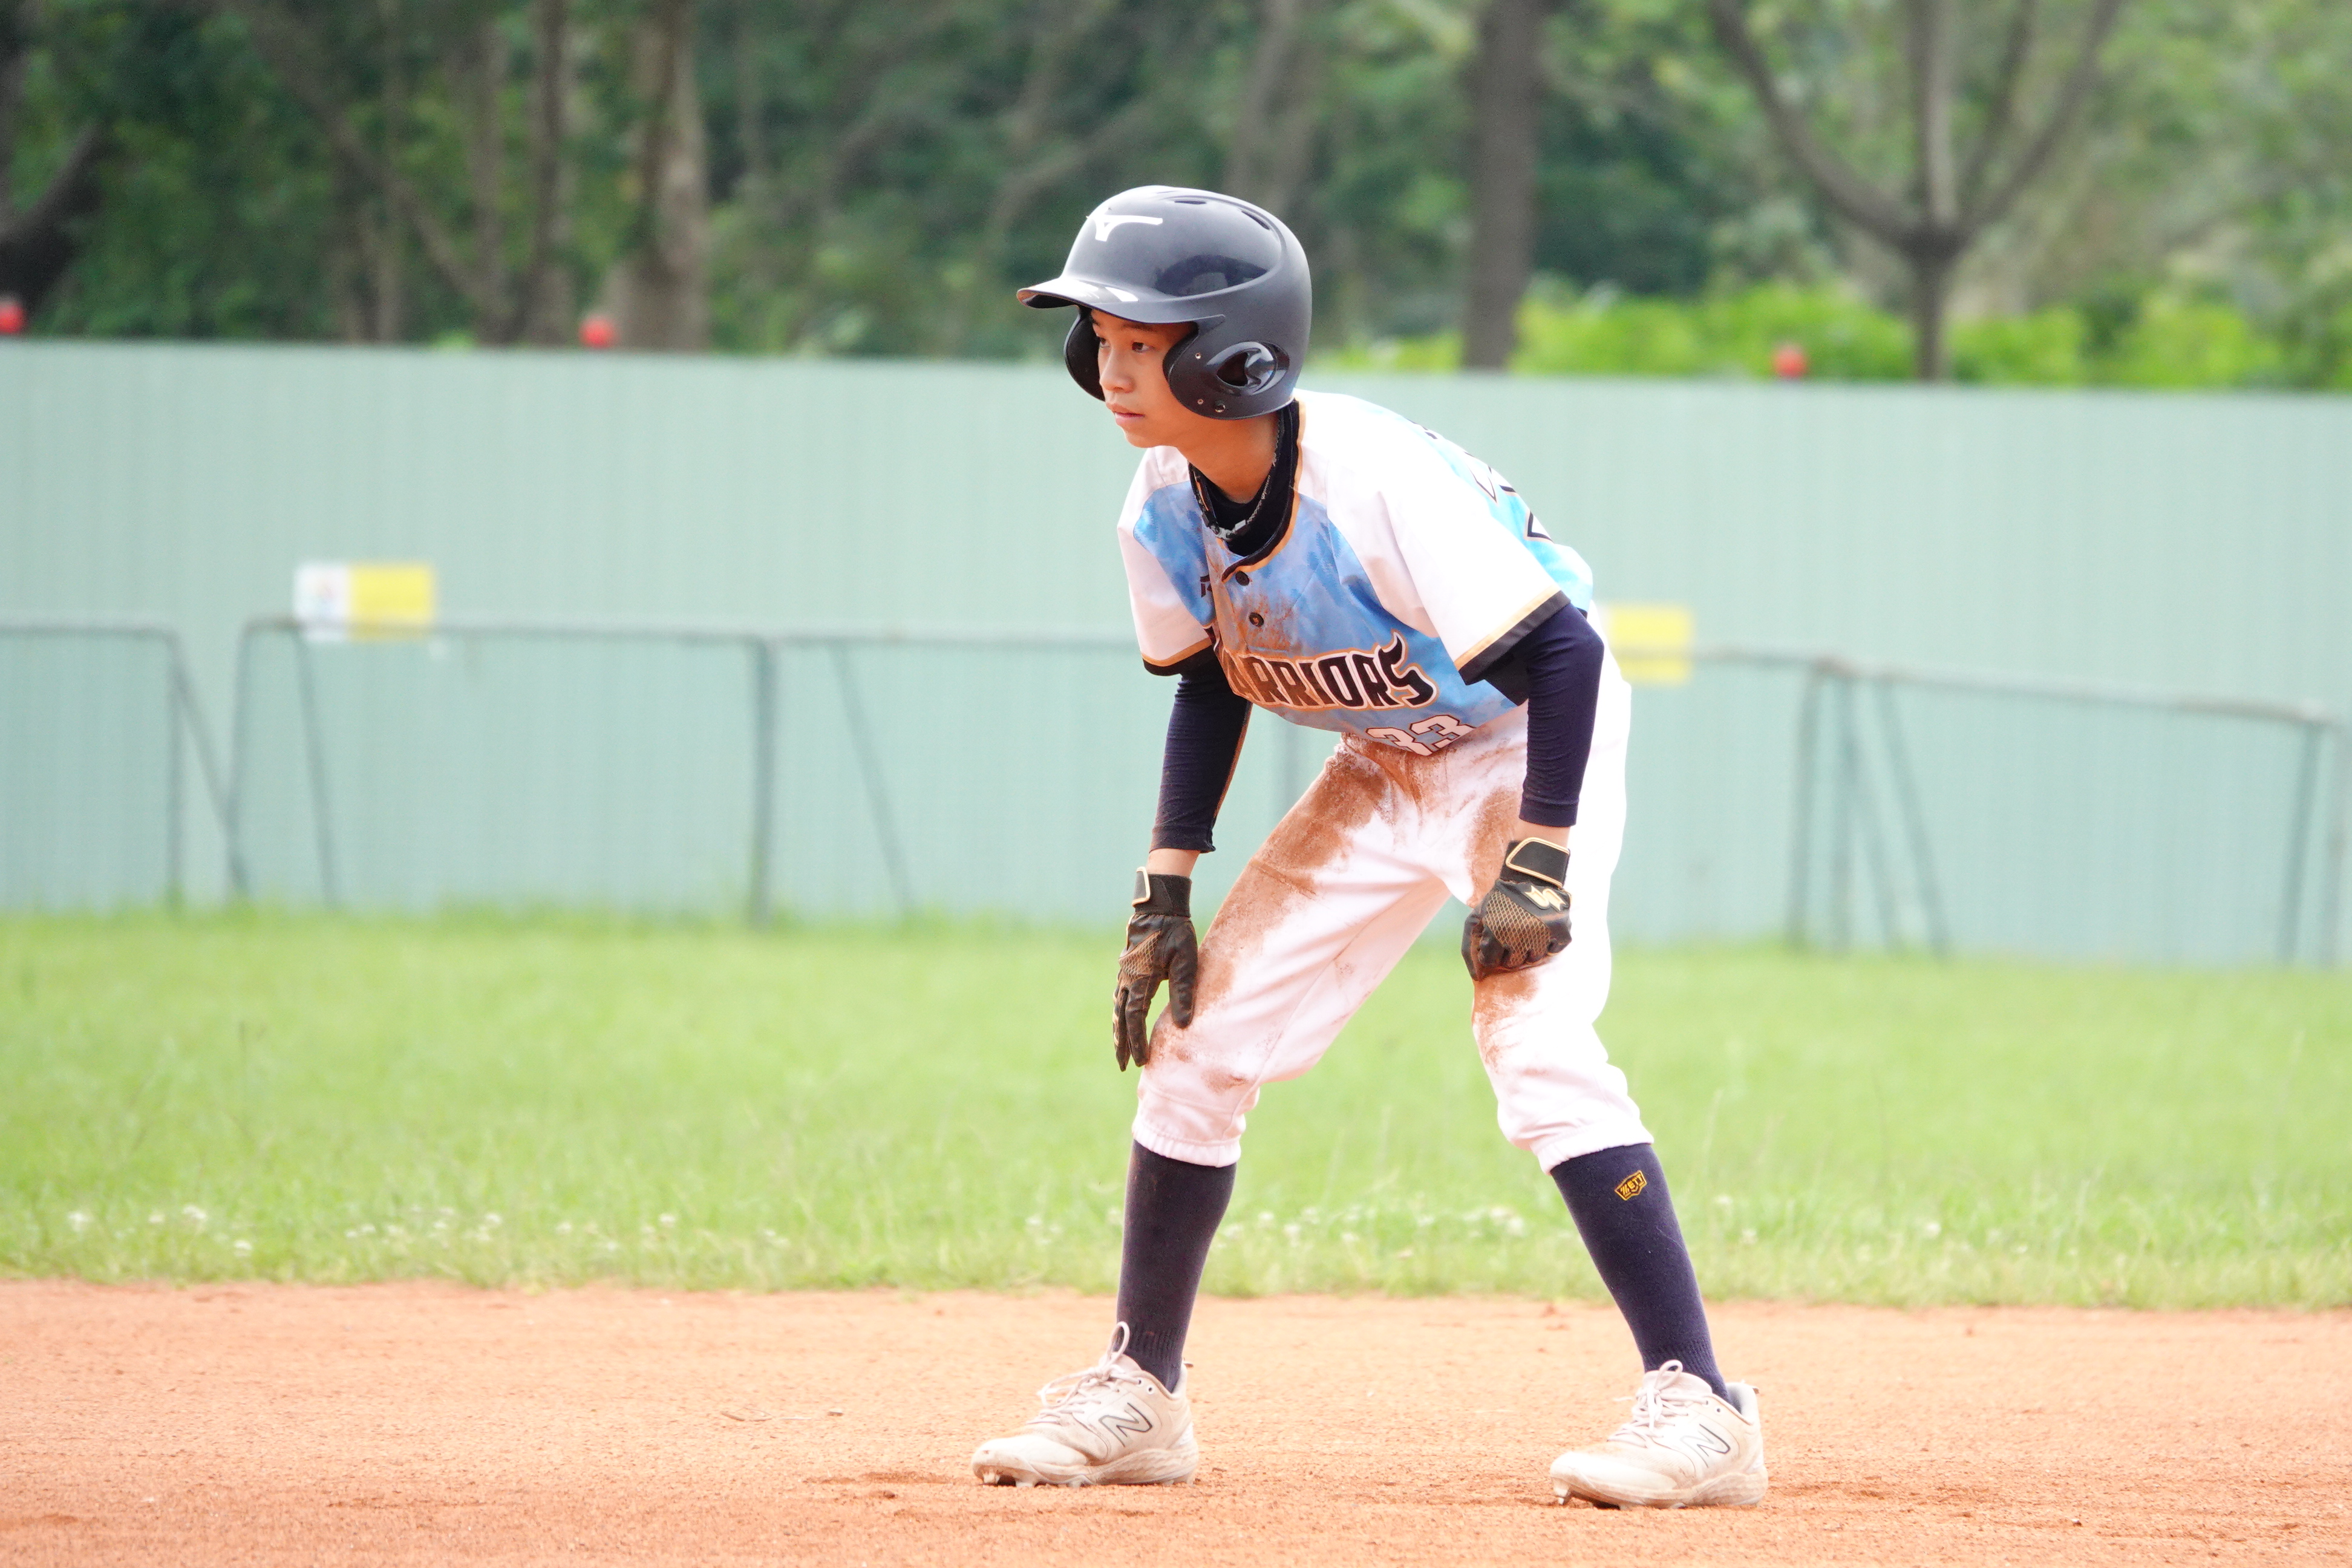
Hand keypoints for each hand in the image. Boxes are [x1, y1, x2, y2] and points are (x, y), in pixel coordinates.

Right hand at [1115, 870, 1197, 1069]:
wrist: (1159, 905)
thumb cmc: (1176, 932)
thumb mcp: (1186, 962)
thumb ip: (1184, 993)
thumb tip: (1183, 1025)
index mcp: (1140, 980)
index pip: (1135, 1019)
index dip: (1137, 1042)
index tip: (1141, 1062)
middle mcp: (1127, 979)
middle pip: (1120, 1018)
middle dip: (1121, 1043)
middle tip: (1122, 1065)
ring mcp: (1125, 972)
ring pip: (1117, 1007)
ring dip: (1119, 1029)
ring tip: (1120, 1047)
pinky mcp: (1128, 966)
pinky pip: (1120, 995)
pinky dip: (1120, 1011)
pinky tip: (1123, 1017)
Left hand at [1462, 837, 1571, 980]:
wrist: (1531, 876)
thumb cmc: (1499, 901)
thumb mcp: (1476, 918)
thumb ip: (1469, 948)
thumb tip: (1477, 979)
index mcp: (1497, 931)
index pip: (1490, 960)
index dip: (1491, 950)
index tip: (1494, 939)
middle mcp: (1520, 934)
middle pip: (1512, 963)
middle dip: (1509, 951)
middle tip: (1511, 932)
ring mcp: (1543, 934)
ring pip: (1533, 959)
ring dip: (1528, 947)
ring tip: (1526, 928)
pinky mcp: (1562, 931)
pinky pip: (1553, 950)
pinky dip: (1548, 942)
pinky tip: (1542, 926)